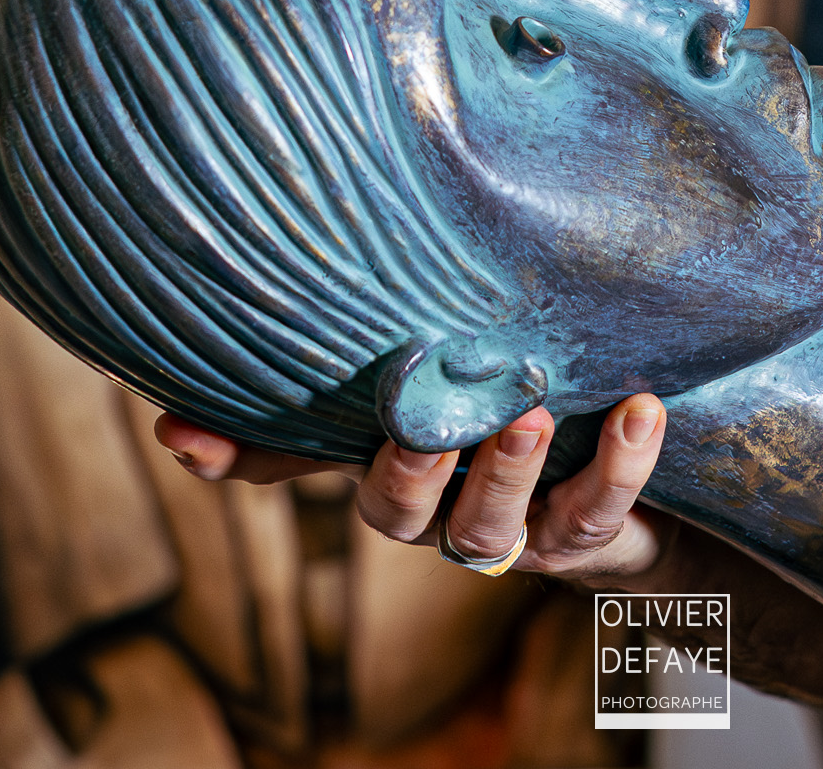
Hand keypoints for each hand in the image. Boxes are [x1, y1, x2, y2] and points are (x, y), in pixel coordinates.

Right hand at [155, 393, 677, 583]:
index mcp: (385, 461)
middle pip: (392, 512)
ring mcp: (508, 532)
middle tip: (423, 428)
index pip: (290, 465)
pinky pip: (596, 513)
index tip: (182, 432)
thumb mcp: (442, 371)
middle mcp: (433, 509)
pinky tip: (640, 410)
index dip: (237, 456)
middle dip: (404, 470)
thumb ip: (376, 344)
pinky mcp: (582, 538)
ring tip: (531, 414)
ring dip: (505, 471)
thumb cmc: (513, 408)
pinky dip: (620, 463)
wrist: (632, 476)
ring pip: (488, 528)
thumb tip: (272, 285)